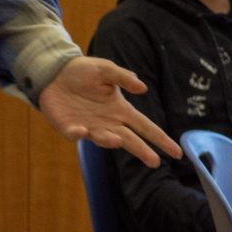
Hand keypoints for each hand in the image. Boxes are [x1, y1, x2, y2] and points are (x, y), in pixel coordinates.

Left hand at [38, 56, 181, 165]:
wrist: (55, 72)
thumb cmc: (84, 71)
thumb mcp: (106, 69)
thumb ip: (123, 77)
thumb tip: (143, 88)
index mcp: (120, 109)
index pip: (144, 126)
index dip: (160, 138)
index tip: (176, 152)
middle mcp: (107, 122)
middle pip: (129, 139)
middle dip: (142, 150)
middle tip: (154, 161)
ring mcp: (89, 127)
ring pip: (103, 139)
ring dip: (109, 140)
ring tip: (117, 140)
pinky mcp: (69, 127)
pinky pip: (75, 134)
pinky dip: (78, 134)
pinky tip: (81, 131)